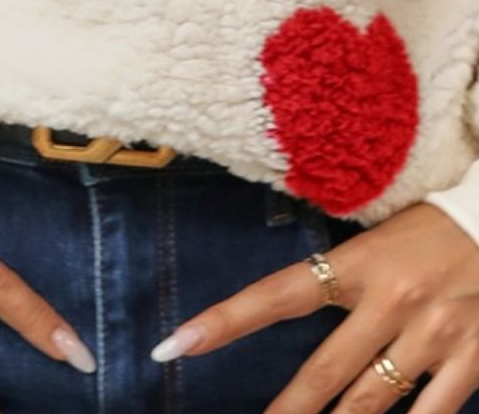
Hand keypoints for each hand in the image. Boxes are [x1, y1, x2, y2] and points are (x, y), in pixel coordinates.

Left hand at [146, 201, 478, 412]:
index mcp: (357, 263)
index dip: (224, 321)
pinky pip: (433, 413)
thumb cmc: (432, 230)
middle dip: (285, 411)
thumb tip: (298, 312)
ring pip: (372, 403)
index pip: (276, 294)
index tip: (175, 344)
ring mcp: (431, 334)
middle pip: (323, 372)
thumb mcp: (377, 242)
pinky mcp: (472, 357)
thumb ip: (342, 281)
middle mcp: (389, 300)